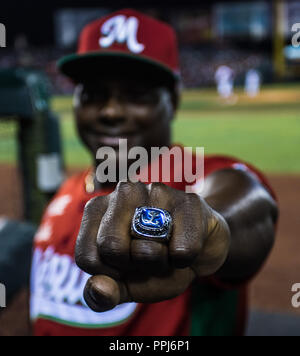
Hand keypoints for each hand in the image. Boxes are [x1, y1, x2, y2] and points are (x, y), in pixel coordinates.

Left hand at [75, 182, 229, 311]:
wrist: (198, 251)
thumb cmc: (154, 262)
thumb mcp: (125, 283)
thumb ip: (104, 293)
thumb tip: (98, 289)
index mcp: (98, 209)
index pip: (87, 256)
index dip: (108, 274)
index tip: (124, 265)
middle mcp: (124, 192)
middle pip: (111, 247)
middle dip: (133, 266)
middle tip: (147, 256)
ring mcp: (157, 192)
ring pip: (147, 250)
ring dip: (160, 264)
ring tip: (166, 249)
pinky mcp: (189, 201)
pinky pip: (181, 250)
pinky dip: (185, 261)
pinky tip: (185, 243)